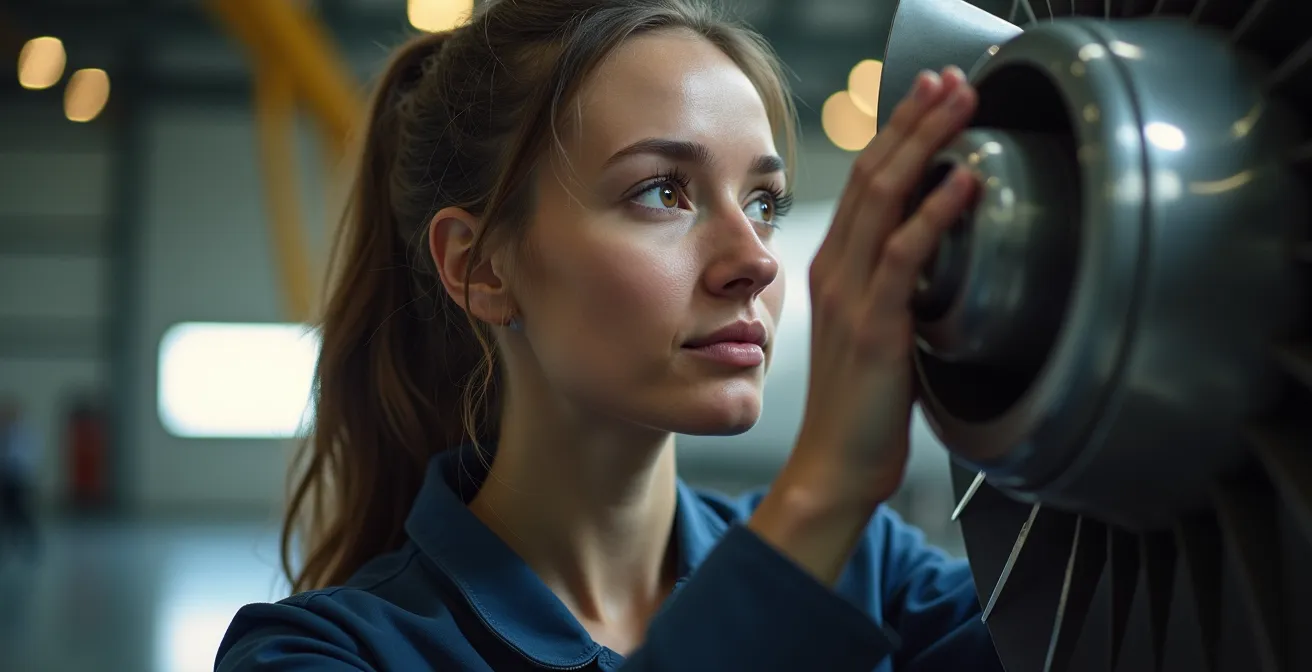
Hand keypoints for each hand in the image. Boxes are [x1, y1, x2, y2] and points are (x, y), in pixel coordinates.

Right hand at [793, 66, 978, 506]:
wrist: (834, 465)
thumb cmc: (860, 407)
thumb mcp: (875, 330)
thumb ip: (893, 287)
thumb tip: (935, 255)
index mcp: (833, 270)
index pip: (864, 184)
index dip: (896, 134)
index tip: (927, 96)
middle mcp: (835, 272)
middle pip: (873, 175)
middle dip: (913, 120)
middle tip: (949, 79)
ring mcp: (851, 296)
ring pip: (886, 199)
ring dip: (926, 144)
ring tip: (961, 104)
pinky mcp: (876, 326)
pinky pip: (906, 255)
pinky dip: (936, 211)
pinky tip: (964, 180)